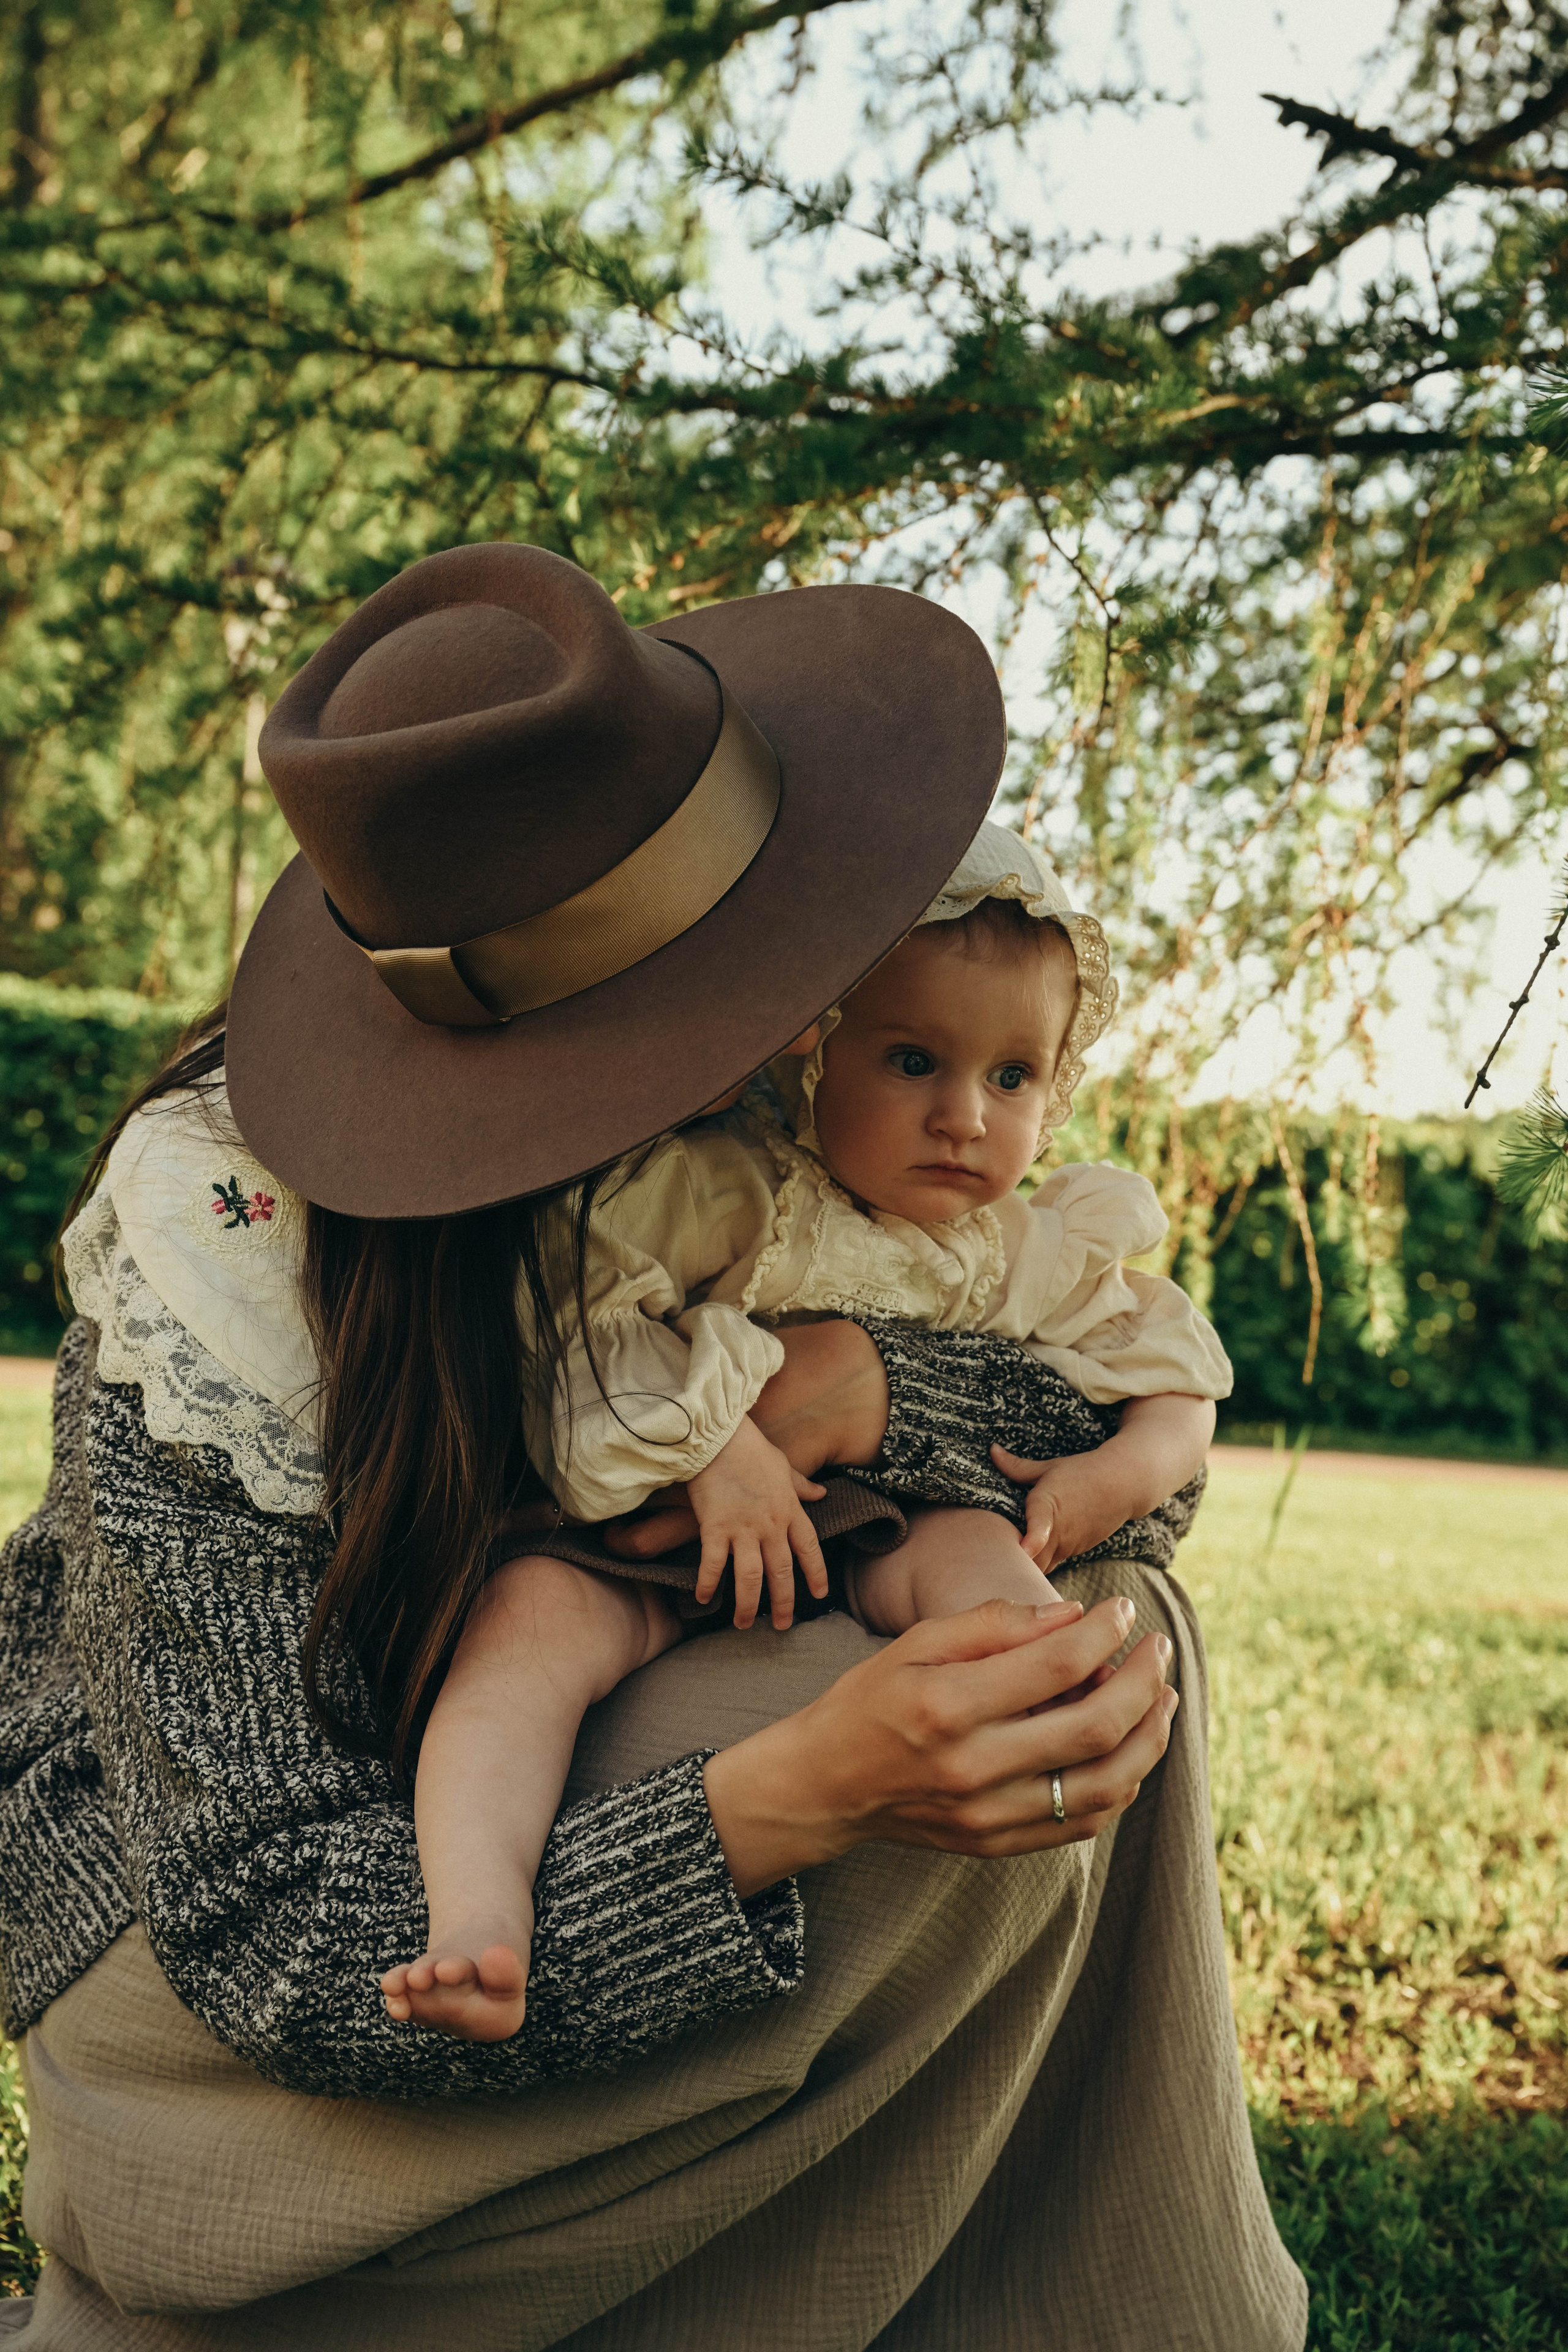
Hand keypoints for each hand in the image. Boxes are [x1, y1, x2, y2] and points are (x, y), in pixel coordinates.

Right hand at [688, 1416, 827, 1630]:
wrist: (719, 1437)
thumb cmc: (751, 1449)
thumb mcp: (784, 1467)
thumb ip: (802, 1486)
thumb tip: (821, 1493)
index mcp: (790, 1510)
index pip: (809, 1549)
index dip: (816, 1574)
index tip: (820, 1595)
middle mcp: (771, 1525)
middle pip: (781, 1572)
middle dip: (784, 1603)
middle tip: (782, 1626)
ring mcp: (743, 1529)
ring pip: (751, 1577)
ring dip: (748, 1604)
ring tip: (744, 1624)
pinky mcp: (715, 1528)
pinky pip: (714, 1564)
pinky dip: (710, 1583)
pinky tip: (705, 1599)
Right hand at [702, 1592, 1177, 1894]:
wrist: (823, 1787)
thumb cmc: (866, 1702)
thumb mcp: (913, 1644)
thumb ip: (991, 1625)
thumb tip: (1070, 1615)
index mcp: (947, 1706)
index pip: (1056, 1665)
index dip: (1104, 1632)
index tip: (1123, 1610)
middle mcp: (972, 1767)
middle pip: (1095, 1728)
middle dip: (1144, 1682)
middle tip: (1159, 1649)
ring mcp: (987, 1815)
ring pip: (1105, 1785)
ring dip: (1149, 1738)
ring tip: (1162, 1698)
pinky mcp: (996, 1844)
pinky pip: (1082, 1822)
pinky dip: (1120, 1784)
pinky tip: (1129, 1749)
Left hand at [991, 1447, 1126, 1570]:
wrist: (1123, 1484)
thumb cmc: (1082, 1472)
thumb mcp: (1048, 1467)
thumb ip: (1017, 1466)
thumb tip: (992, 1449)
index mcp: (1048, 1505)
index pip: (1041, 1525)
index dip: (1033, 1541)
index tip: (1024, 1550)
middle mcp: (1059, 1530)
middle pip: (1033, 1561)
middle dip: (1012, 1566)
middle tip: (991, 1565)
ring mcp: (1069, 1545)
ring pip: (1042, 1567)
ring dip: (1025, 1567)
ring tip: (1003, 1564)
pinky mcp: (1076, 1551)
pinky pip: (1052, 1563)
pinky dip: (1040, 1562)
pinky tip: (1028, 1557)